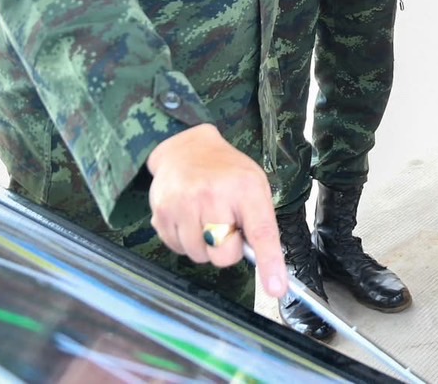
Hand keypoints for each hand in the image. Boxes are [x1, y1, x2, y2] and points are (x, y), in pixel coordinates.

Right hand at [145, 124, 286, 297]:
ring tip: (206, 218)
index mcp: (245, 188)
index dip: (269, 263)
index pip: (261, 232)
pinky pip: (178, 249)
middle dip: (227, 249)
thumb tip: (266, 266)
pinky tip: (188, 218)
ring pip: (200, 256)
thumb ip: (259, 222)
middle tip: (226, 226)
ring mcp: (184, 204)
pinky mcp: (161, 213)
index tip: (276, 288)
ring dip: (205, 246)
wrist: (185, 149)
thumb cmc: (226, 172)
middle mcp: (213, 195)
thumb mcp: (253, 185)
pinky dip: (186, 241)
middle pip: (224, 256)